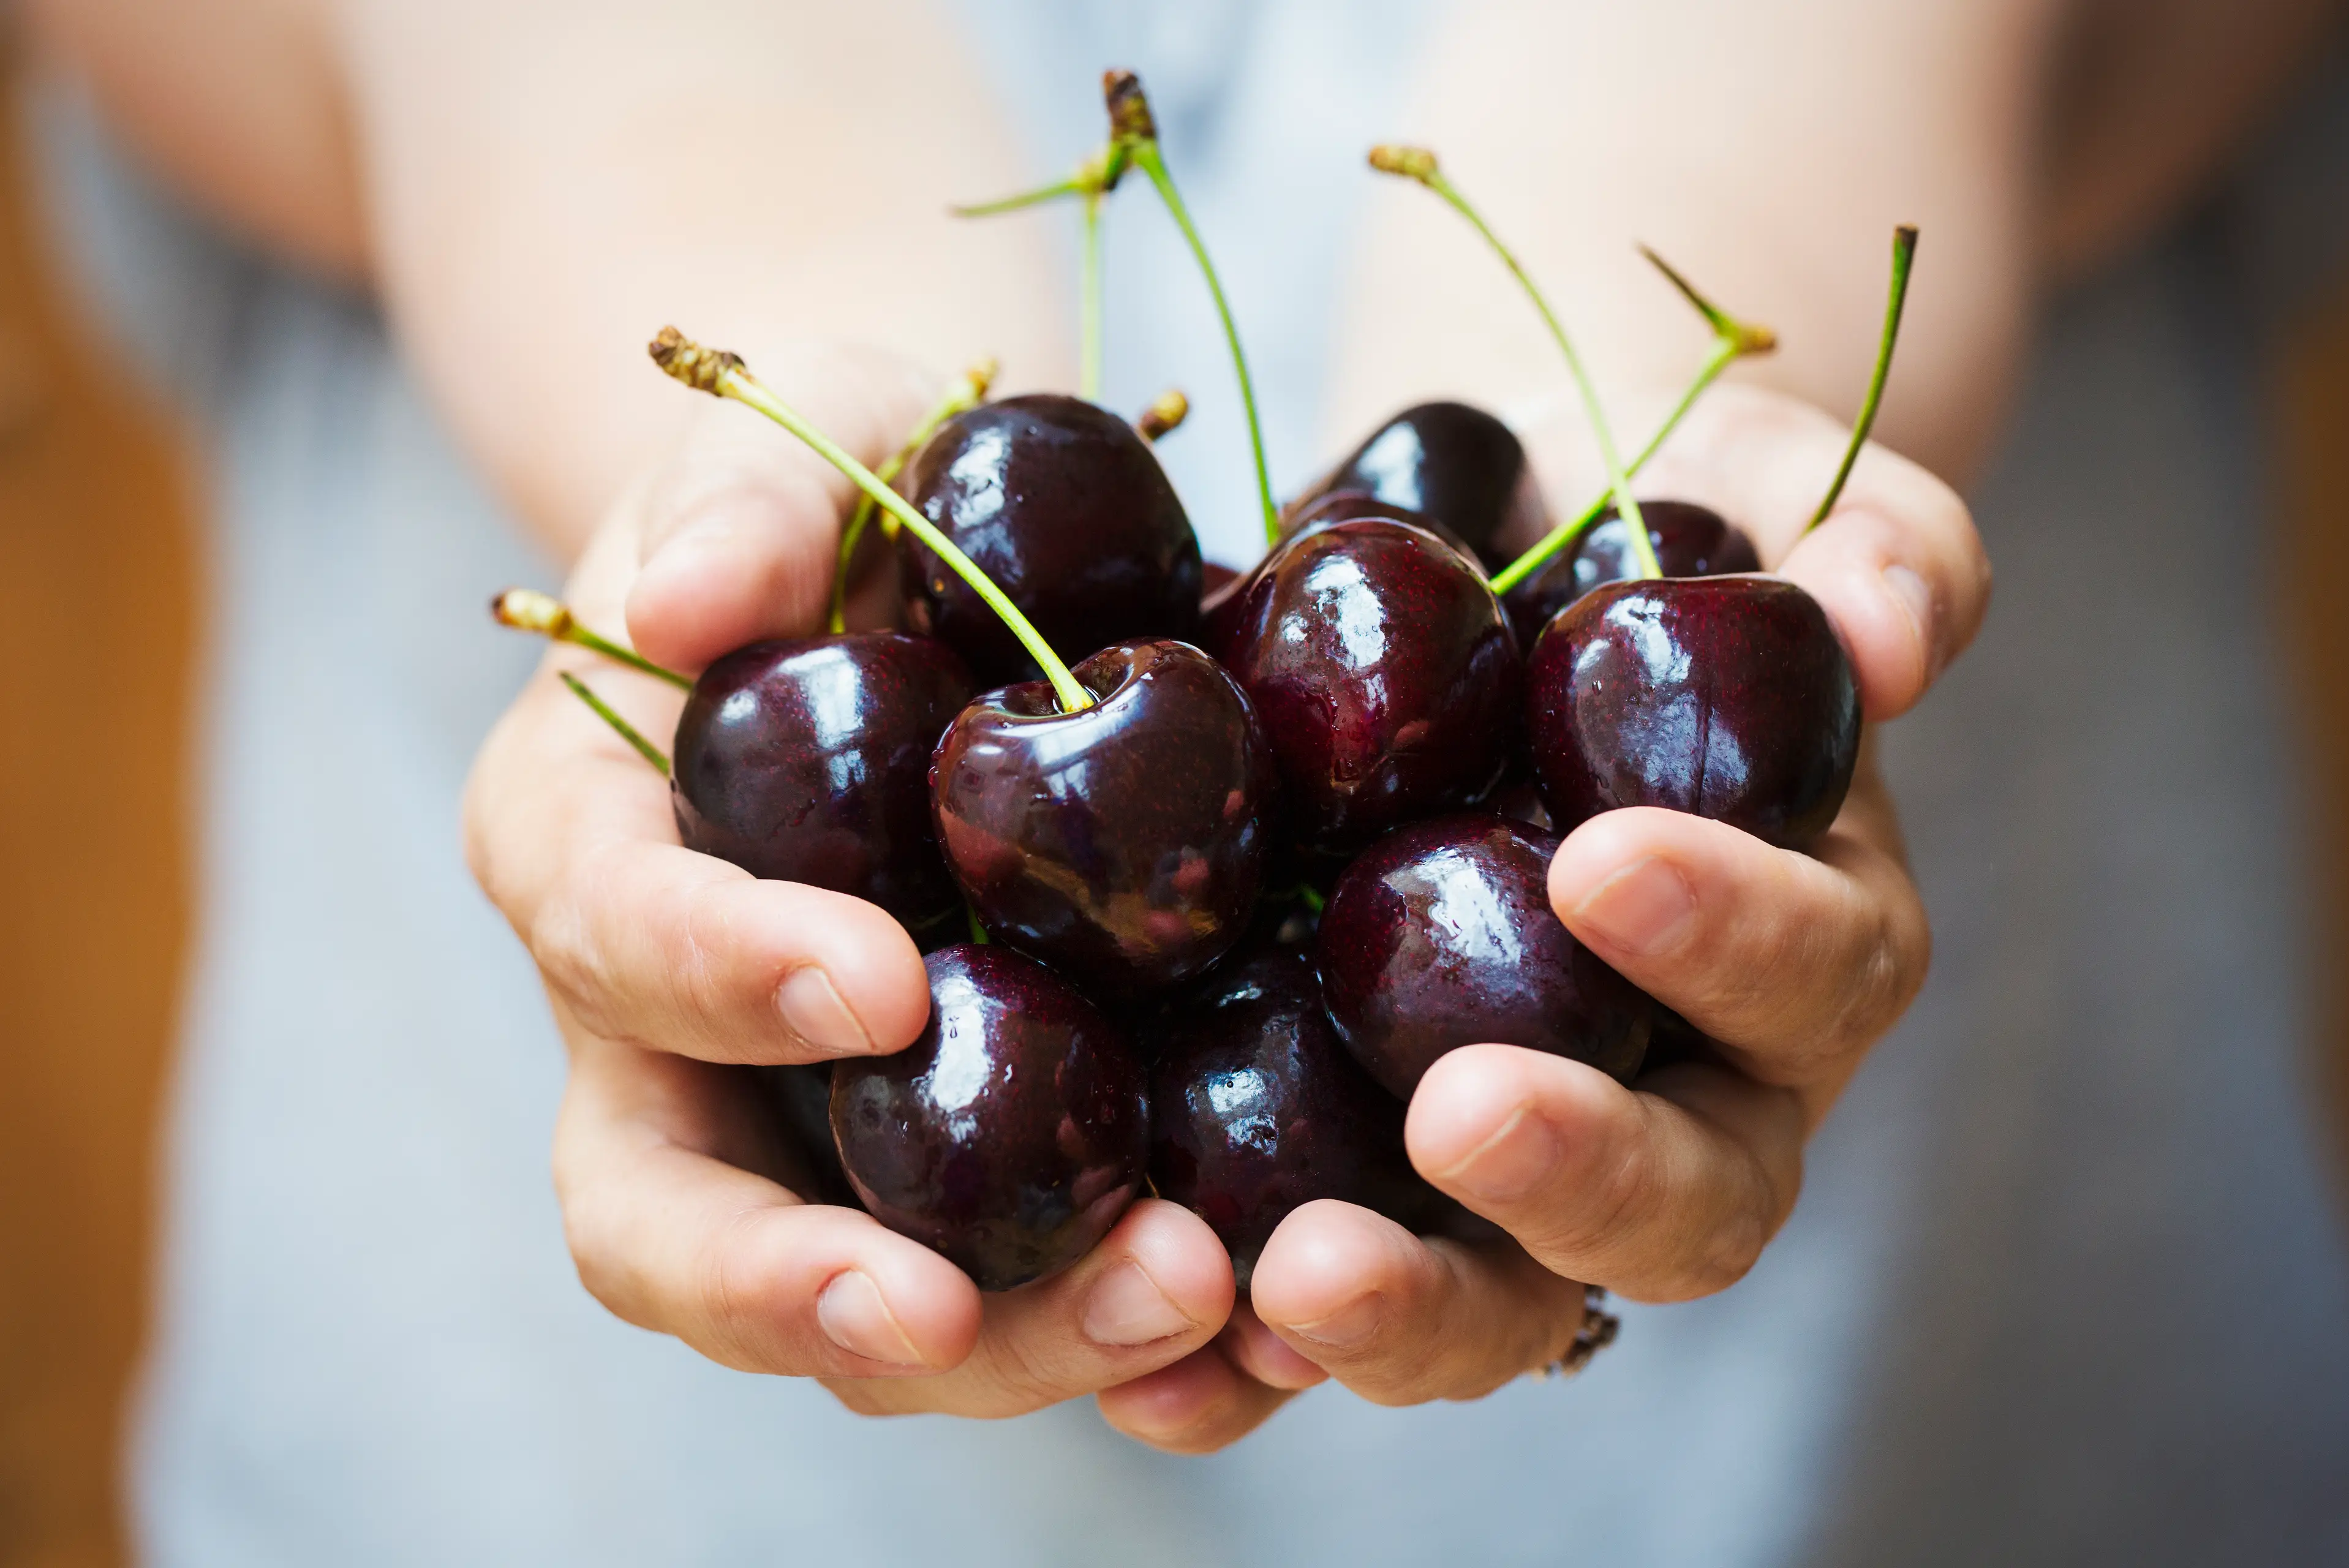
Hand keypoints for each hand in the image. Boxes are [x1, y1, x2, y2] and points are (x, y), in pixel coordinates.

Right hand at [462, 345, 1234, 1417]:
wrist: (961, 575)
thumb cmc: (858, 489)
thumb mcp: (801, 437)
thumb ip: (738, 502)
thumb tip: (686, 602)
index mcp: (592, 855)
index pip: (613, 946)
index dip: (720, 980)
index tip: (880, 980)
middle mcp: (673, 1034)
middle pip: (676, 1224)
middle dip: (800, 1289)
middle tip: (954, 1307)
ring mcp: (824, 1120)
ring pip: (861, 1300)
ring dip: (1012, 1343)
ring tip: (1191, 1305)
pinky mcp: (984, 1152)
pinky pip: (1037, 1281)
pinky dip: (1134, 1342)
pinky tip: (1269, 1336)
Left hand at [1097, 381, 1989, 1451]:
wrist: (1475, 577)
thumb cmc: (1639, 536)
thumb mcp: (1758, 493)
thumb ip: (1865, 547)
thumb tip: (1898, 626)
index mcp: (1801, 943)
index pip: (1810, 975)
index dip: (1733, 939)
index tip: (1606, 863)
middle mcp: (1683, 1089)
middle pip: (1679, 1205)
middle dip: (1581, 1177)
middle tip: (1461, 1115)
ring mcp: (1519, 1159)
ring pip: (1508, 1300)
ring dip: (1407, 1313)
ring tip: (1284, 1286)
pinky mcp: (1366, 1182)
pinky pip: (1322, 1307)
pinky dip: (1239, 1362)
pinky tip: (1147, 1367)